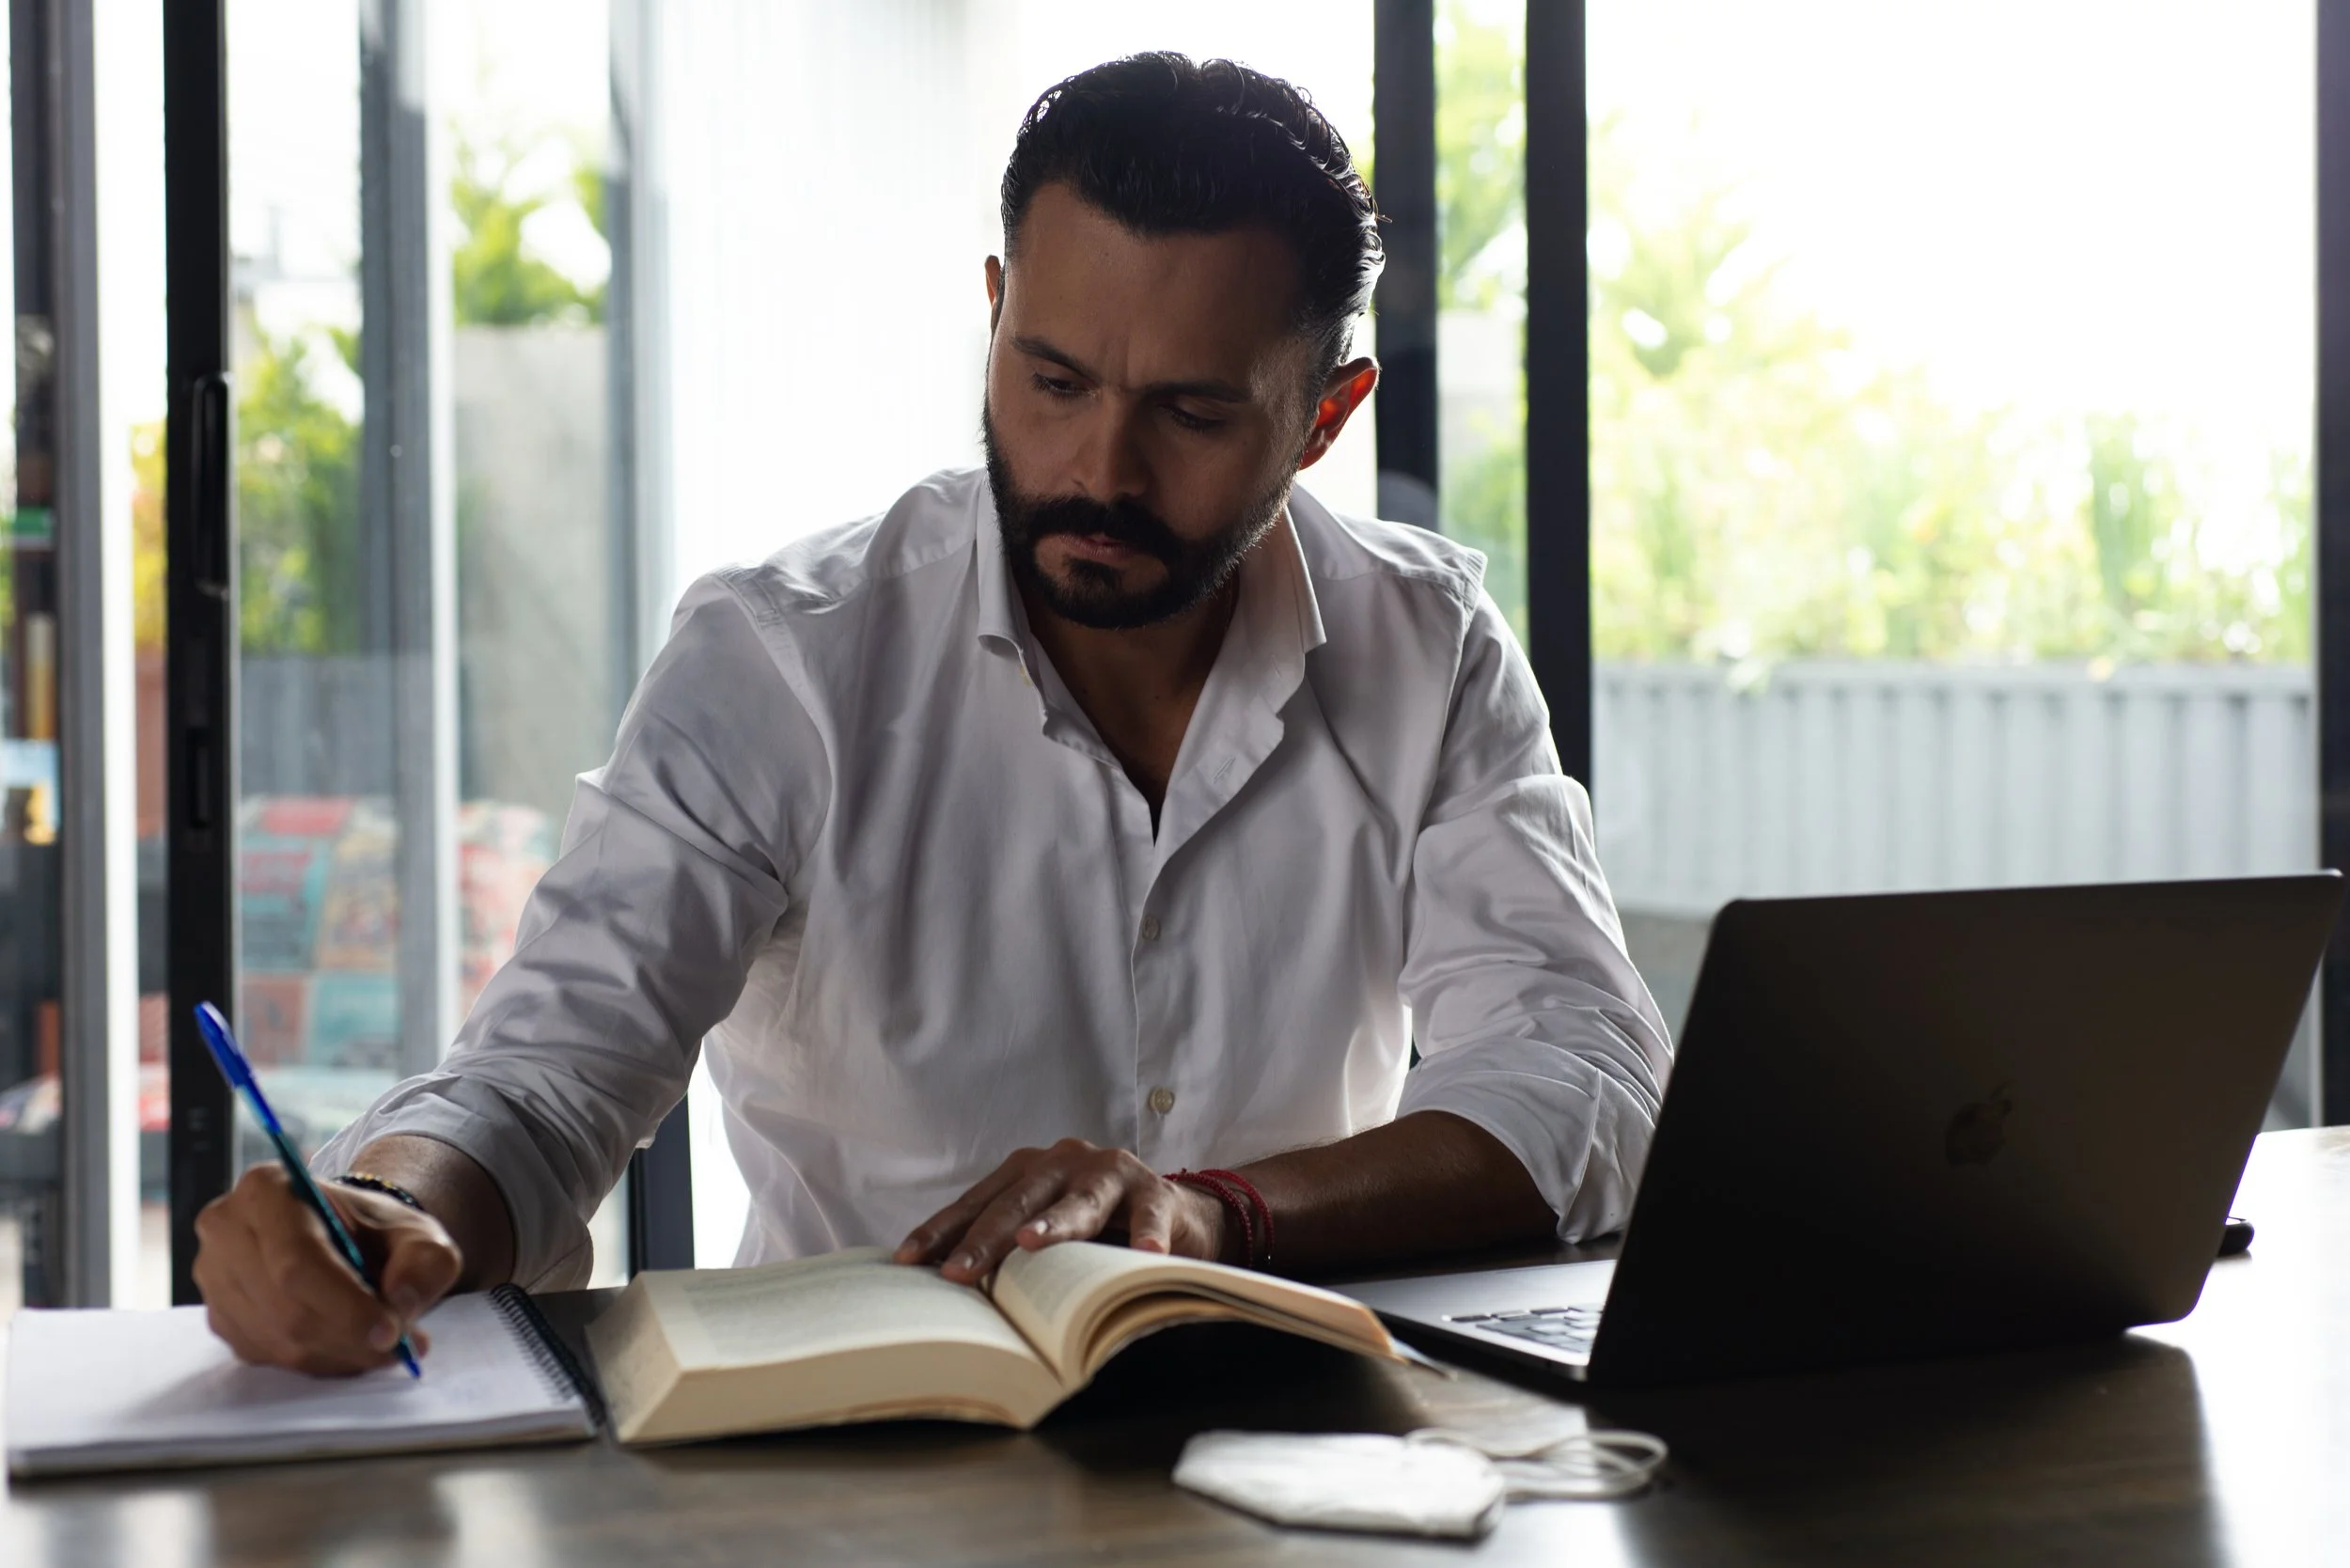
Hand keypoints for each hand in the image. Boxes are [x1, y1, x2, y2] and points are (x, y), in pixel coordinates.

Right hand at [192, 1163, 463, 1375]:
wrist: (346, 1236)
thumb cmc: (376, 1230)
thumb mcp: (418, 1232)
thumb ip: (425, 1261)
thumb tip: (401, 1302)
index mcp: (267, 1189)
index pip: (298, 1260)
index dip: (345, 1304)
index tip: (391, 1332)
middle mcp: (226, 1230)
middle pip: (287, 1308)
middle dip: (350, 1336)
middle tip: (401, 1345)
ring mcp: (215, 1279)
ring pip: (280, 1341)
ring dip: (340, 1353)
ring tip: (383, 1341)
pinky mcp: (221, 1320)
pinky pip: (271, 1357)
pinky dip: (321, 1360)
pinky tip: (349, 1342)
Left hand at [894, 1138, 1232, 1283]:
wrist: (1171, 1216)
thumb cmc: (1096, 1229)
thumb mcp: (1047, 1232)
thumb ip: (1008, 1249)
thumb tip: (946, 1287)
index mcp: (1027, 1171)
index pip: (976, 1202)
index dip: (942, 1230)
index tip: (906, 1260)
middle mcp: (1063, 1162)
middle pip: (1017, 1202)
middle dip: (984, 1238)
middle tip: (956, 1272)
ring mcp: (1110, 1173)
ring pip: (1078, 1201)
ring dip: (1055, 1224)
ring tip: (1032, 1244)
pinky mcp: (1156, 1190)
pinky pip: (1149, 1215)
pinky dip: (1147, 1234)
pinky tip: (1146, 1254)